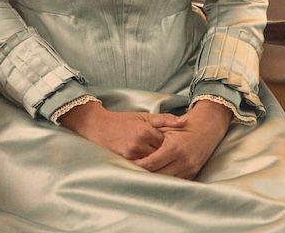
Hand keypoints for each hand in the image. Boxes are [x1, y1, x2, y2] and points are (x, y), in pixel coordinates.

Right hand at [57, 101, 175, 159]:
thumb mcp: (144, 116)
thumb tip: (185, 122)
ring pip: (153, 164)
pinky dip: (147, 168)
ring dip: (158, 164)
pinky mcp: (125, 161)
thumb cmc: (122, 120)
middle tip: (170, 157)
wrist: (99, 126)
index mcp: (146, 130)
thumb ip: (164, 119)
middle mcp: (140, 143)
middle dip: (165, 156)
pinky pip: (142, 168)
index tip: (172, 146)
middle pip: (161, 155)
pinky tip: (150, 167)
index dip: (170, 145)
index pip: (167, 143)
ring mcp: (132, 153)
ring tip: (161, 163)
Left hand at [131, 99, 232, 178]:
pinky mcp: (193, 173)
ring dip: (154, 179)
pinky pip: (176, 181)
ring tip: (142, 176)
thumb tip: (135, 151)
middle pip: (157, 175)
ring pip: (167, 180)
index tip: (128, 165)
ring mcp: (189, 168)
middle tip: (132, 172)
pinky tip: (157, 177)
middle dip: (144, 174)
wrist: (206, 128)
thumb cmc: (182, 126)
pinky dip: (166, 179)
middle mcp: (183, 160)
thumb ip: (152, 138)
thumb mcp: (166, 127)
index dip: (138, 166)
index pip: (151, 164)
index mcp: (173, 148)